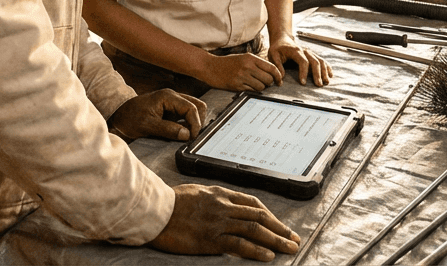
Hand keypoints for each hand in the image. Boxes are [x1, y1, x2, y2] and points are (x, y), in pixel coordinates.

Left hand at [108, 89, 206, 141]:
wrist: (119, 115)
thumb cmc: (130, 118)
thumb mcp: (148, 126)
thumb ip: (168, 130)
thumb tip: (187, 134)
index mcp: (168, 97)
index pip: (191, 108)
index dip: (195, 124)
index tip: (192, 137)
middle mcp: (173, 97)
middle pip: (197, 105)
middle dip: (198, 121)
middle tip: (192, 136)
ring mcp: (173, 102)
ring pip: (194, 109)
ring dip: (194, 122)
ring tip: (188, 135)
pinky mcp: (171, 110)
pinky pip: (186, 114)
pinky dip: (188, 123)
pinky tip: (183, 133)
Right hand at [148, 184, 299, 261]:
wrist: (153, 210)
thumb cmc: (169, 201)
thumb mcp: (195, 192)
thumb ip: (213, 198)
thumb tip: (226, 206)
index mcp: (219, 193)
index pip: (252, 203)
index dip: (270, 215)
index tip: (280, 225)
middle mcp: (223, 206)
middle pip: (258, 217)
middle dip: (279, 228)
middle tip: (293, 238)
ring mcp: (218, 222)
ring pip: (254, 230)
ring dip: (275, 240)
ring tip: (289, 248)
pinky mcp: (210, 239)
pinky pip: (239, 244)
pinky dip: (256, 250)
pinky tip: (268, 255)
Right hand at [201, 52, 282, 91]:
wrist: (210, 67)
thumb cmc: (227, 63)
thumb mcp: (243, 58)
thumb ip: (256, 64)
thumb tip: (272, 74)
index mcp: (251, 58)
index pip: (271, 68)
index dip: (278, 76)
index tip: (279, 81)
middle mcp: (248, 66)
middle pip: (268, 79)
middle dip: (269, 83)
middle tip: (265, 83)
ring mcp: (242, 76)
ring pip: (261, 86)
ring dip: (260, 88)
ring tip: (254, 84)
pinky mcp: (236, 85)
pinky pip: (251, 90)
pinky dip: (252, 90)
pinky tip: (246, 86)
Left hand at [268, 36, 332, 85]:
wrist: (282, 39)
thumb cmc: (277, 48)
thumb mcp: (273, 55)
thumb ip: (277, 66)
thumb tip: (281, 79)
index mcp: (296, 51)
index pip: (303, 61)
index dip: (304, 72)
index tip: (303, 83)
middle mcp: (305, 51)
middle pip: (315, 61)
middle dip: (317, 74)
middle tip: (318, 85)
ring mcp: (310, 52)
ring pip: (320, 61)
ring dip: (324, 72)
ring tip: (326, 82)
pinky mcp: (312, 55)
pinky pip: (322, 60)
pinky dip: (327, 67)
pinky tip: (330, 75)